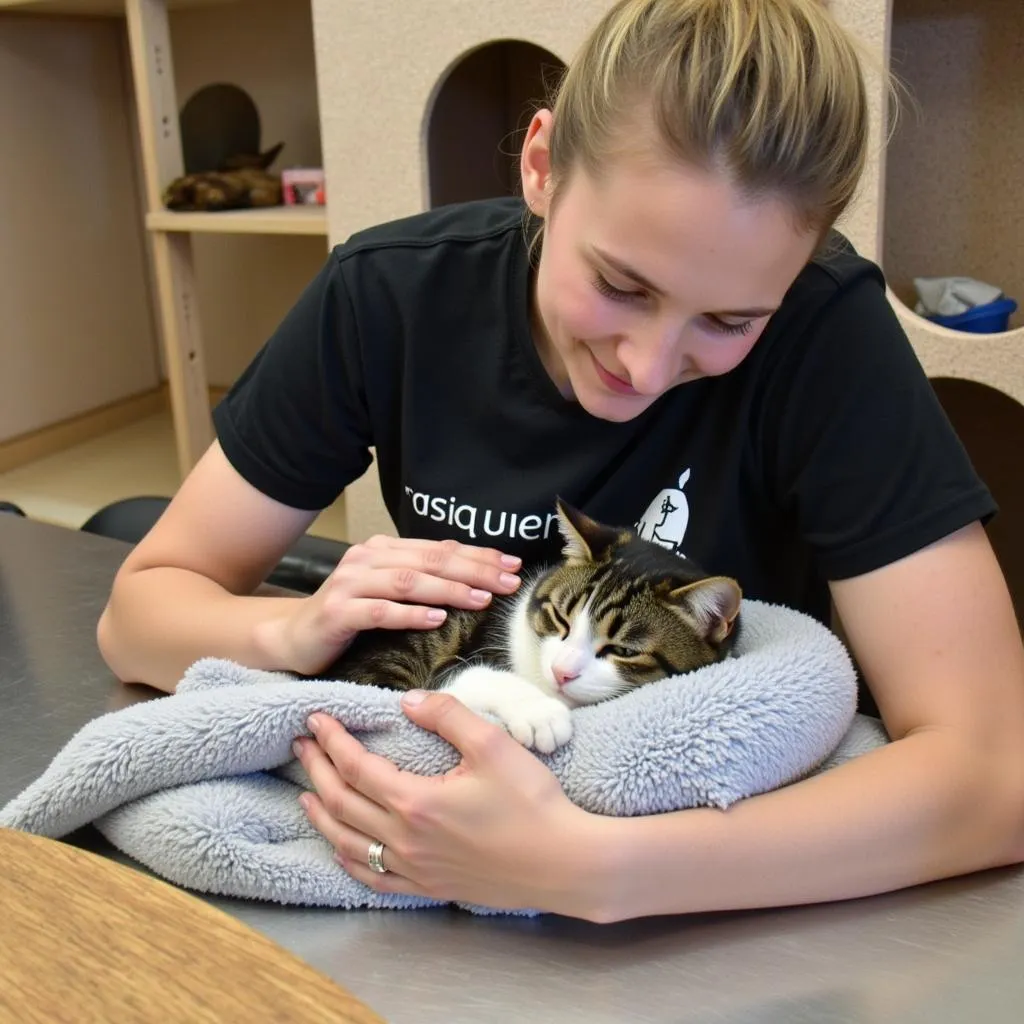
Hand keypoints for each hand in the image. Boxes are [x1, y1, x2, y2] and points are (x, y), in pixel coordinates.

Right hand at [261, 536, 520, 674]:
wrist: (293, 637)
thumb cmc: (349, 616)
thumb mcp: (387, 591)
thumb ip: (422, 578)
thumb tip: (476, 573)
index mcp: (384, 549)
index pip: (439, 548)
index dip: (478, 555)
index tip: (512, 565)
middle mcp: (367, 558)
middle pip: (430, 560)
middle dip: (473, 570)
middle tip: (507, 582)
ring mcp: (350, 583)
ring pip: (409, 582)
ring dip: (448, 589)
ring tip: (480, 599)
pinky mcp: (338, 612)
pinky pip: (379, 611)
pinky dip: (410, 615)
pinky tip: (436, 619)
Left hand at [292, 692, 604, 917]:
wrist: (564, 862)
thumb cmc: (532, 802)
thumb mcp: (493, 745)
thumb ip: (448, 716)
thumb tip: (409, 701)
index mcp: (416, 803)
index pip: (357, 767)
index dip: (333, 741)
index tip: (316, 719)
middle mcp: (405, 841)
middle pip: (343, 803)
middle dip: (318, 771)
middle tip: (302, 746)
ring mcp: (415, 870)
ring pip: (350, 844)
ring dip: (323, 815)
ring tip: (306, 794)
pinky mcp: (430, 888)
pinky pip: (375, 878)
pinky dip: (350, 861)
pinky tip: (342, 850)